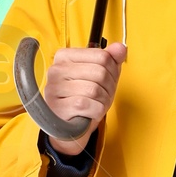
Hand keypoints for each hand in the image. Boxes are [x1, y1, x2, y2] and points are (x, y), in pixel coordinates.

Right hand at [42, 41, 126, 155]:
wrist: (71, 128)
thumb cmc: (84, 100)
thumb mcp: (101, 77)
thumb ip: (111, 60)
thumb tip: (121, 48)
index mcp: (65, 56)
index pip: (102, 55)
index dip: (112, 71)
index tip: (106, 80)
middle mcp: (56, 70)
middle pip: (100, 72)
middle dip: (108, 88)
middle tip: (102, 96)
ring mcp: (54, 88)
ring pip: (95, 89)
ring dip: (103, 101)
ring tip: (95, 105)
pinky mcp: (58, 107)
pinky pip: (89, 105)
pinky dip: (96, 111)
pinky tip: (89, 113)